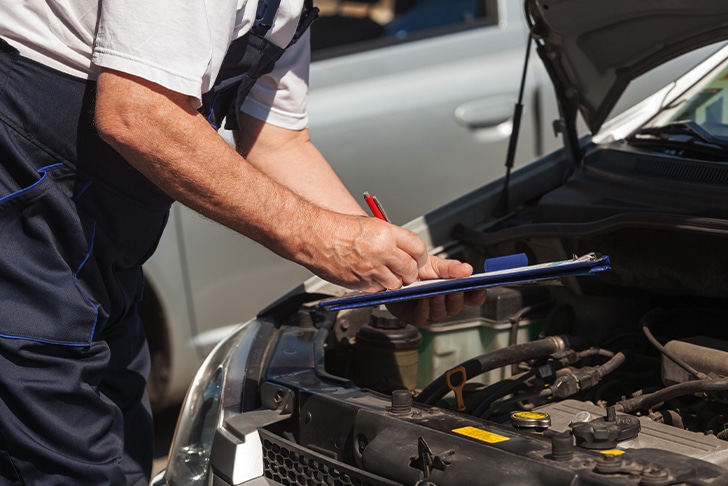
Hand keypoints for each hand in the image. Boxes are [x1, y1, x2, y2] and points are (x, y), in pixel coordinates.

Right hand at [306, 214, 428, 292]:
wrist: (314, 236)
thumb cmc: (338, 228)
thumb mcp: (371, 225)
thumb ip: (391, 239)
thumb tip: (406, 252)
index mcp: (387, 234)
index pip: (418, 249)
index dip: (420, 256)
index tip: (417, 258)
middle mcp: (382, 252)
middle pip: (411, 269)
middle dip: (410, 272)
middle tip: (404, 269)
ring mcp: (371, 269)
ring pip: (397, 284)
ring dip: (395, 281)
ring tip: (385, 272)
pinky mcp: (361, 283)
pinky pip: (379, 290)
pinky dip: (378, 286)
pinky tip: (370, 275)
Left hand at [385, 255, 486, 325]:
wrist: (395, 274)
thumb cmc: (417, 271)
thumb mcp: (435, 265)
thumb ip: (451, 268)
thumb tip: (468, 269)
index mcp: (455, 291)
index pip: (473, 297)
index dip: (478, 294)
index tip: (480, 287)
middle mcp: (446, 305)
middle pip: (457, 305)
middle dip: (456, 295)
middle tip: (455, 287)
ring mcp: (433, 313)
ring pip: (441, 311)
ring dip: (439, 301)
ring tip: (437, 291)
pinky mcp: (418, 318)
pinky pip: (424, 314)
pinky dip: (424, 306)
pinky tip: (424, 297)